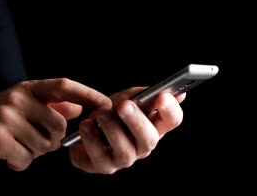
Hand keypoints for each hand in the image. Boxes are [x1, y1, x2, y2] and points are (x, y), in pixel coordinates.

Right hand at [0, 78, 111, 171]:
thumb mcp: (16, 107)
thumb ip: (46, 107)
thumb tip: (75, 108)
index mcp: (24, 89)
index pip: (64, 86)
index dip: (88, 94)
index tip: (107, 105)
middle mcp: (18, 98)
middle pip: (59, 127)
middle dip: (50, 142)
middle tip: (30, 143)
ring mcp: (7, 116)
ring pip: (44, 145)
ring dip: (32, 154)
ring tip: (12, 147)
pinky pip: (25, 159)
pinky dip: (18, 163)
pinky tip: (2, 156)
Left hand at [69, 87, 184, 173]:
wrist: (85, 129)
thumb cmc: (111, 114)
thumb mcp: (125, 99)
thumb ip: (141, 95)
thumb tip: (166, 91)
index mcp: (154, 126)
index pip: (171, 121)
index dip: (170, 110)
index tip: (161, 96)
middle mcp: (143, 146)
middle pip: (149, 139)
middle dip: (137, 121)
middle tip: (125, 105)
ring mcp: (125, 159)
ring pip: (124, 151)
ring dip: (112, 130)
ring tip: (101, 113)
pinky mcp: (104, 166)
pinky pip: (100, 157)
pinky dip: (92, 140)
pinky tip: (86, 125)